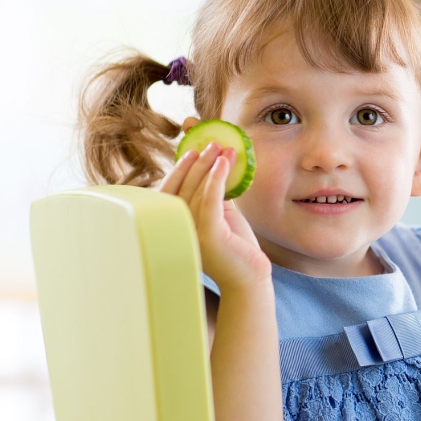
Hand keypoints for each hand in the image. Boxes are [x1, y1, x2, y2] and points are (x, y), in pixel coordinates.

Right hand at [157, 142, 270, 290]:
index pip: (170, 192)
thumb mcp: (219, 216)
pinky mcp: (209, 236)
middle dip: (197, 162)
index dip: (180, 169)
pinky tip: (224, 164)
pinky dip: (216, 179)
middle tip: (211, 143)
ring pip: (196, 191)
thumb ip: (211, 196)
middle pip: (182, 187)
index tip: (192, 150)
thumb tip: (212, 167)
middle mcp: (177, 230)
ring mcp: (191, 233)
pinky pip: (210, 201)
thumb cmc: (235, 248)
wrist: (250, 278)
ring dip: (210, 165)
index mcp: (174, 227)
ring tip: (224, 148)